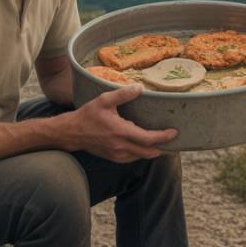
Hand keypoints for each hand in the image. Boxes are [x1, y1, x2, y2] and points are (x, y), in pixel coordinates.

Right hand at [62, 84, 176, 162]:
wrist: (71, 133)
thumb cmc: (88, 115)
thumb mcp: (104, 100)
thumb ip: (123, 94)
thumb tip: (140, 88)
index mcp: (120, 132)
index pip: (148, 139)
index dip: (163, 137)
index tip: (174, 132)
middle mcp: (121, 147)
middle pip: (149, 153)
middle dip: (163, 147)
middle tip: (172, 139)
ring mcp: (117, 155)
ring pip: (141, 157)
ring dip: (152, 151)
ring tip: (160, 141)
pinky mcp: (113, 158)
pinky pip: (132, 158)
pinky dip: (141, 153)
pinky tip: (144, 144)